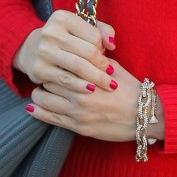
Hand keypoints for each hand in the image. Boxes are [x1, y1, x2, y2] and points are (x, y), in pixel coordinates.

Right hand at [13, 9, 115, 92]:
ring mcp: (43, 51)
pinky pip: (66, 80)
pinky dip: (81, 86)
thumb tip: (112, 44)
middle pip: (88, 52)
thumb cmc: (65, 38)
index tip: (105, 56)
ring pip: (79, 67)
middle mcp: (50, 32)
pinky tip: (91, 89)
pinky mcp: (39, 69)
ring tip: (108, 85)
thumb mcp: (81, 28)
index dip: (103, 48)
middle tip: (111, 75)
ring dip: (97, 78)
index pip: (94, 36)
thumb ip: (102, 31)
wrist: (32, 49)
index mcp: (62, 18)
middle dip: (103, 66)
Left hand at [28, 59, 142, 142]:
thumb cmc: (131, 89)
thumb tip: (80, 48)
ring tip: (42, 91)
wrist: (144, 115)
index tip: (53, 61)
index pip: (60, 65)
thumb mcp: (114, 67)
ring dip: (40, 94)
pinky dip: (38, 112)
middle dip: (46, 77)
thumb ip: (95, 58)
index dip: (55, 62)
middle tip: (44, 75)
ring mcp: (78, 113)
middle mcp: (81, 94)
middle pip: (49, 80)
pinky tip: (31, 108)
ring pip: (44, 100)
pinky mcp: (78, 128)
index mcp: (89, 76)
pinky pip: (50, 119)